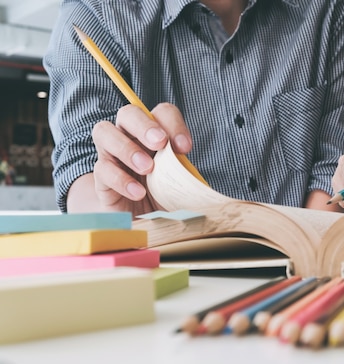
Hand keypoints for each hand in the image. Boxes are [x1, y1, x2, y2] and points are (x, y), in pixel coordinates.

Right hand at [67, 103, 192, 215]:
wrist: (149, 225)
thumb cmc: (168, 199)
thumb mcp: (184, 186)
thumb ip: (187, 175)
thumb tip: (195, 177)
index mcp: (155, 135)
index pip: (161, 113)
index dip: (173, 124)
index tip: (184, 148)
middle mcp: (131, 138)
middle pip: (128, 113)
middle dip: (144, 125)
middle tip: (160, 143)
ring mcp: (112, 156)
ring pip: (104, 131)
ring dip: (127, 148)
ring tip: (147, 168)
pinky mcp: (101, 179)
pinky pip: (102, 169)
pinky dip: (121, 179)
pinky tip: (138, 193)